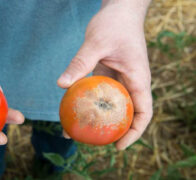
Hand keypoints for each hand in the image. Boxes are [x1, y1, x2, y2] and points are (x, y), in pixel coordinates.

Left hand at [58, 0, 152, 149]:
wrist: (119, 10)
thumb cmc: (115, 24)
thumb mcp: (96, 43)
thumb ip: (80, 63)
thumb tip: (61, 85)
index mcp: (138, 78)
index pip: (143, 112)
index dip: (134, 133)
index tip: (118, 146)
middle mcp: (131, 82)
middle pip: (127, 114)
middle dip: (113, 130)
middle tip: (91, 141)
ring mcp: (120, 79)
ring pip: (111, 105)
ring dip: (97, 118)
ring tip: (75, 129)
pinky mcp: (108, 74)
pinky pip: (100, 93)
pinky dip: (89, 102)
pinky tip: (72, 107)